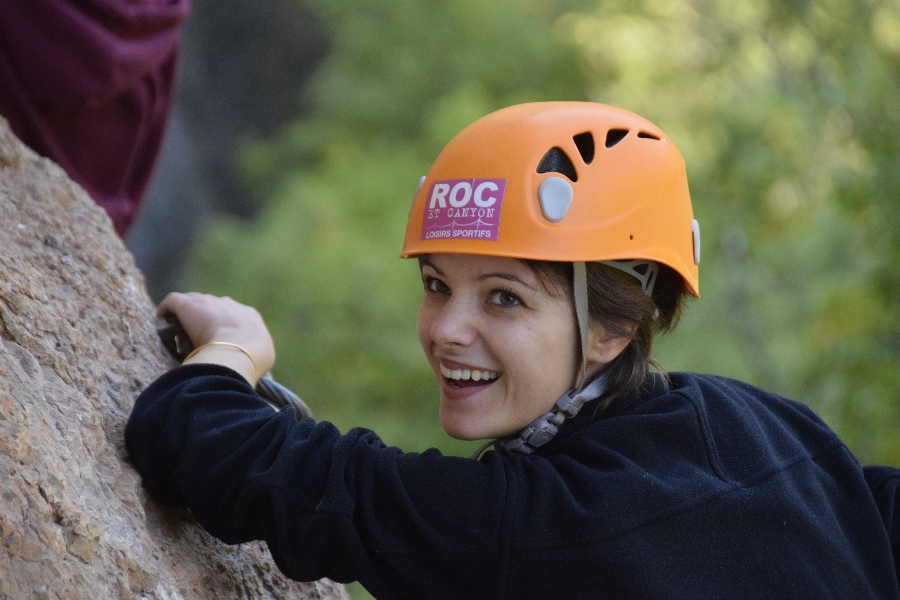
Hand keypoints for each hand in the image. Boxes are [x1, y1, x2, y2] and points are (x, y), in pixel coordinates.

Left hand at [156, 292, 274, 384]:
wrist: (238, 351)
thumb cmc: (253, 357)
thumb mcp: (263, 354)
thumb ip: (256, 351)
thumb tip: (253, 358)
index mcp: (248, 315)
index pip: (233, 316)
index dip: (223, 328)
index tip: (217, 342)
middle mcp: (229, 304)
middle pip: (212, 308)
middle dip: (204, 322)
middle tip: (197, 343)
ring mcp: (208, 302)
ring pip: (193, 304)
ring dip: (187, 319)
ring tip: (179, 337)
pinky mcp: (187, 305)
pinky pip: (174, 302)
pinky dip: (167, 309)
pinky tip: (161, 319)